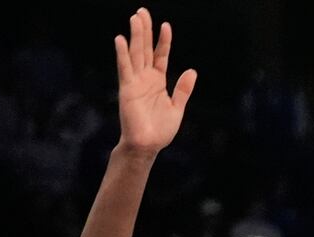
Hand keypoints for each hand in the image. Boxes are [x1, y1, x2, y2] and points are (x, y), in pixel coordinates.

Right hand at [115, 9, 196, 155]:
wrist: (148, 145)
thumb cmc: (160, 130)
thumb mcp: (177, 108)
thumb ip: (183, 90)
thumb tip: (192, 71)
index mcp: (158, 82)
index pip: (161, 56)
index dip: (164, 41)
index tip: (166, 25)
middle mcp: (145, 78)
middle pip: (145, 49)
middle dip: (145, 31)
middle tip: (142, 11)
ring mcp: (135, 82)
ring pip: (135, 54)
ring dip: (135, 36)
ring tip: (135, 18)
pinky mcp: (127, 89)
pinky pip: (125, 68)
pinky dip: (123, 54)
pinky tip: (121, 40)